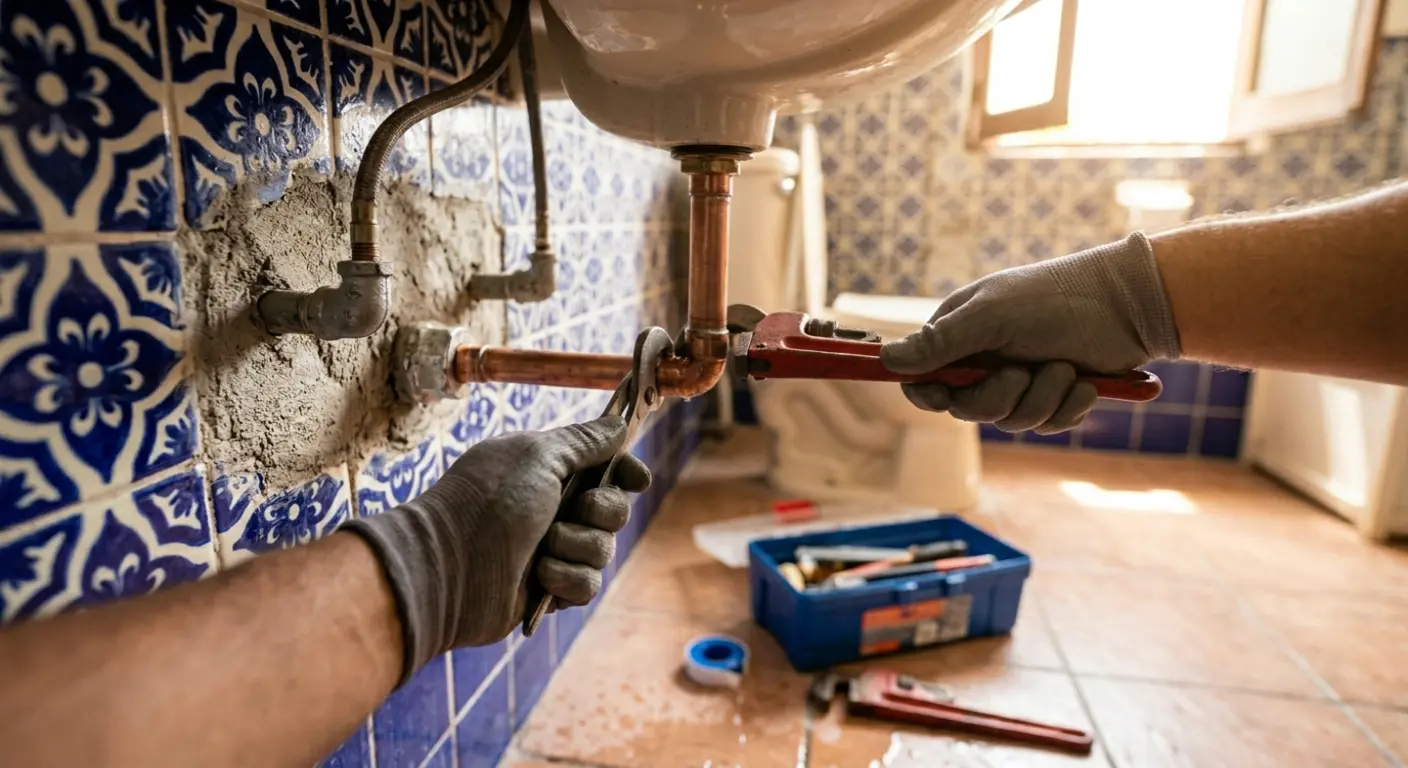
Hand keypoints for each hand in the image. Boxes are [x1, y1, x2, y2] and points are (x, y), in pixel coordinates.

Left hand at [342, 416, 649, 684]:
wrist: (447, 569)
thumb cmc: (486, 503)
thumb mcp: (536, 457)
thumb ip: (583, 442)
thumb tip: (618, 426)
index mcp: (547, 471)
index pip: (606, 468)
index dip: (626, 473)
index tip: (636, 479)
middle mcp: (552, 509)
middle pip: (615, 510)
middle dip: (599, 512)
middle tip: (572, 510)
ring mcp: (552, 551)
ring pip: (604, 551)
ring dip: (575, 548)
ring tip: (540, 550)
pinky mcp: (550, 590)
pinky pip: (587, 586)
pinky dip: (565, 580)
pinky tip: (538, 578)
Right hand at [881, 233, 1180, 433]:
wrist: (1131, 305)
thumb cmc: (1056, 299)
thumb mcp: (992, 317)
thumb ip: (941, 342)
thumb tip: (885, 359)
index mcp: (961, 333)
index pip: (923, 377)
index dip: (928, 393)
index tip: (942, 396)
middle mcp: (987, 359)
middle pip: (967, 409)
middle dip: (999, 397)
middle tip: (1023, 372)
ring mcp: (1022, 380)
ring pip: (1011, 422)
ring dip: (1043, 399)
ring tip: (1066, 368)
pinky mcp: (1055, 397)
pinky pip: (1047, 425)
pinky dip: (1069, 407)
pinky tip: (1087, 383)